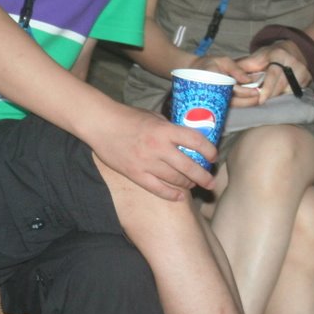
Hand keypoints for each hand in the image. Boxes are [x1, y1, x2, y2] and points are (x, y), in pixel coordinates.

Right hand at [85, 102, 214, 201]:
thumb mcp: (153, 117)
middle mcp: (158, 147)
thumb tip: (186, 140)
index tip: (213, 157)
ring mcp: (146, 162)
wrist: (100, 124)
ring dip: (188, 184)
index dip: (209, 151)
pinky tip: (178, 196)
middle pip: (189, 166)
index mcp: (164, 130)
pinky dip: (171, 194)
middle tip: (210, 182)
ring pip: (175, 180)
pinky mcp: (135, 174)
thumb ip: (170, 128)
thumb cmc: (127, 117)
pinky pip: (157, 189)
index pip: (196, 141)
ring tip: (192, 185)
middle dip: (204, 177)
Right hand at [188, 54, 266, 107]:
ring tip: (257, 99)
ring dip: (246, 103)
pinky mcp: (217, 100)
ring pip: (233, 105)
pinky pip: (230, 105)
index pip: (234, 90)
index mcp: (217, 82)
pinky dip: (241, 103)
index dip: (246, 92)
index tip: (257, 92)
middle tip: (260, 98)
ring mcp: (216, 98)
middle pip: (235, 102)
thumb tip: (247, 79)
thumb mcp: (223, 61)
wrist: (193, 70)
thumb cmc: (209, 63)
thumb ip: (236, 69)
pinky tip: (250, 100)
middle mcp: (216, 93)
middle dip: (248, 101)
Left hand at [236, 40, 310, 101]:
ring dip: (276, 96)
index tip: (260, 99)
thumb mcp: (257, 56)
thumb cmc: (271, 55)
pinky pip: (294, 92)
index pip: (272, 74)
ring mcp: (302, 70)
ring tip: (268, 97)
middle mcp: (292, 61)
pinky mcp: (307, 78)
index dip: (266, 89)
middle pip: (281, 85)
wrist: (294, 49)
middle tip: (261, 102)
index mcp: (278, 54)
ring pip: (287, 90)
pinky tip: (279, 94)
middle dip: (269, 95)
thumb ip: (244, 66)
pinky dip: (285, 95)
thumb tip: (230, 76)